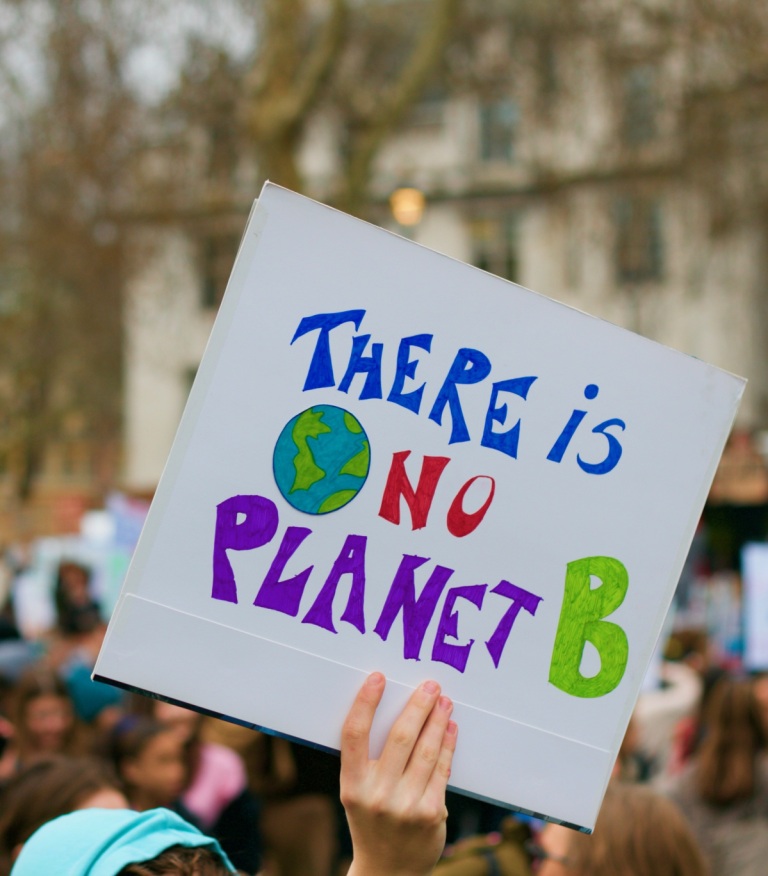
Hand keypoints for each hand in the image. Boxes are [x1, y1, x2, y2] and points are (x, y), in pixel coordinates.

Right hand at [341, 673, 456, 875]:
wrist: (388, 871)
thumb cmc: (371, 820)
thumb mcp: (358, 792)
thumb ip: (369, 759)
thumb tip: (397, 710)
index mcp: (352, 785)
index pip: (354, 735)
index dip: (365, 703)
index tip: (378, 677)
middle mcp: (377, 795)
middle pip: (399, 738)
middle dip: (418, 706)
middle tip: (430, 685)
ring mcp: (406, 806)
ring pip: (426, 751)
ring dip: (438, 720)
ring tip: (444, 701)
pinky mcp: (431, 814)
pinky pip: (442, 770)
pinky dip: (447, 745)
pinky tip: (450, 728)